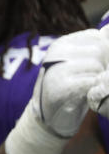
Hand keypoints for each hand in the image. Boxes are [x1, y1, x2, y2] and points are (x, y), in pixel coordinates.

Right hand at [5, 28, 108, 153]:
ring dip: (100, 80)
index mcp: (61, 44)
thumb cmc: (70, 89)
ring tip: (90, 89)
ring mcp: (56, 68)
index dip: (104, 52)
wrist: (49, 117)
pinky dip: (94, 90)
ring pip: (96, 65)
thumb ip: (94, 49)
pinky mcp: (60, 87)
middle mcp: (56, 52)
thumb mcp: (78, 64)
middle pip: (99, 50)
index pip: (96, 36)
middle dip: (104, 66)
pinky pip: (91, 81)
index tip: (98, 67)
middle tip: (95, 81)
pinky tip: (87, 95)